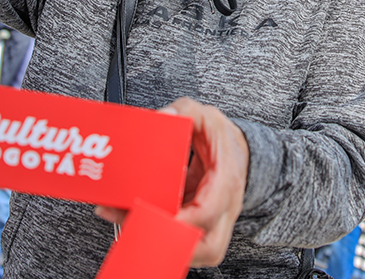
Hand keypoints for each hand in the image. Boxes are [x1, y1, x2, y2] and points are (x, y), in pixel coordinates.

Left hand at [95, 97, 248, 267]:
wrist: (236, 151)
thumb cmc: (222, 138)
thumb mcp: (207, 117)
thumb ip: (185, 112)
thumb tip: (165, 117)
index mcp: (226, 181)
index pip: (208, 211)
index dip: (180, 219)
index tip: (152, 214)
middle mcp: (223, 208)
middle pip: (208, 247)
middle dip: (173, 247)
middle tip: (136, 229)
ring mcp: (213, 222)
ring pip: (197, 252)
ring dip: (163, 246)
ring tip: (127, 225)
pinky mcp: (197, 227)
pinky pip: (182, 242)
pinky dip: (158, 236)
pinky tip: (131, 219)